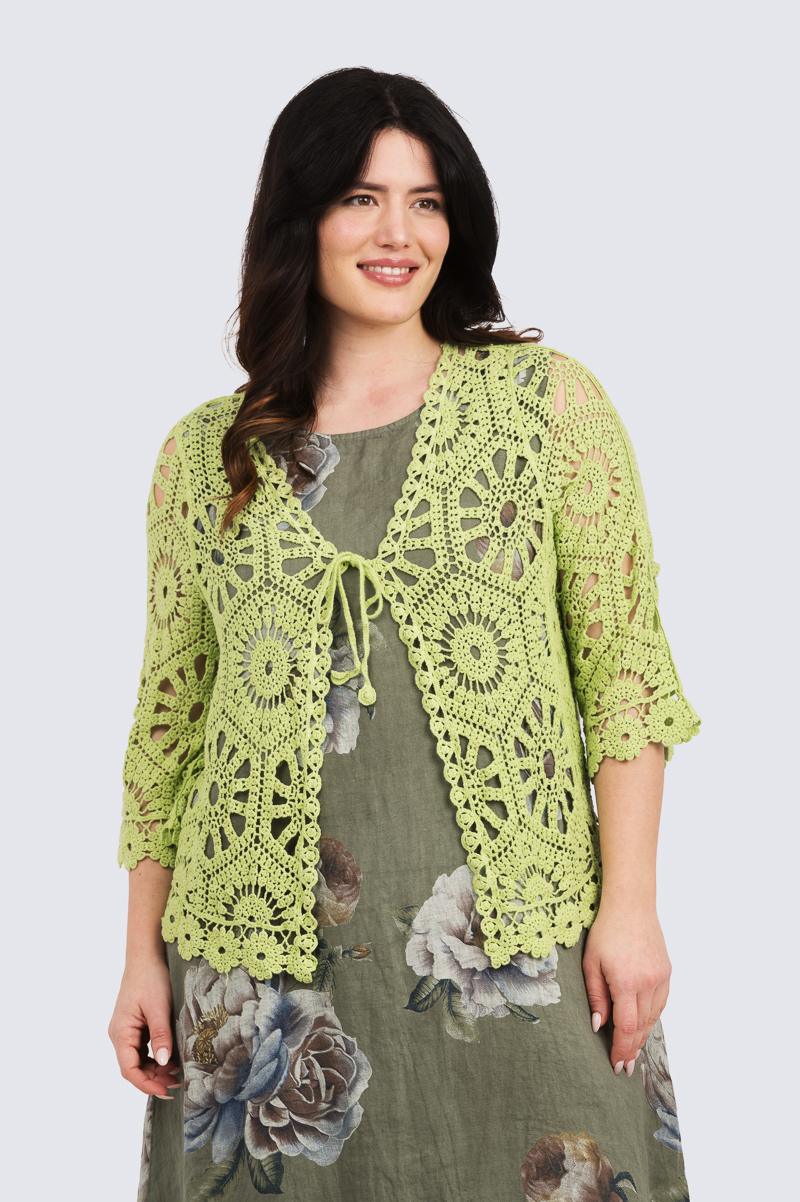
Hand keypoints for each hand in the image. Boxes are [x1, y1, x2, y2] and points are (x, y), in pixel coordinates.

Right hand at [108, 954, 180, 1097]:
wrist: (146, 956)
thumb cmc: (151, 978)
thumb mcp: (159, 1007)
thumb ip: (161, 1035)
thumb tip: (164, 1063)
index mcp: (121, 1032)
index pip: (129, 1070)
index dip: (146, 1084)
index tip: (166, 1091)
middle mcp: (119, 1035)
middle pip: (133, 1068)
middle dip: (154, 1079)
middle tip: (178, 1084)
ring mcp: (126, 1030)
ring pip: (138, 1060)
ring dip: (156, 1069)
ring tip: (177, 1074)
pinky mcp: (134, 1026)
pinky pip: (142, 1049)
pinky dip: (155, 1057)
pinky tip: (171, 1058)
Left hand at [582, 904, 670, 1075]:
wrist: (632, 906)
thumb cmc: (607, 931)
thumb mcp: (592, 963)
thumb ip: (596, 996)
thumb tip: (599, 1026)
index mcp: (627, 982)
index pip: (625, 1027)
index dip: (621, 1049)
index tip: (617, 1065)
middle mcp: (648, 983)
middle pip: (641, 1027)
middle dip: (632, 1049)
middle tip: (625, 1067)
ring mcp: (661, 978)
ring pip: (653, 1017)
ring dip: (642, 1036)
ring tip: (632, 1052)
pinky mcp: (667, 972)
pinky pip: (660, 1004)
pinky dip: (651, 1018)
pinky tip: (643, 1026)